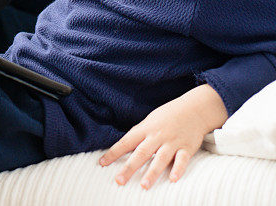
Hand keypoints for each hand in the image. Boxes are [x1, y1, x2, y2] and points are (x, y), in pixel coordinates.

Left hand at [99, 84, 227, 188]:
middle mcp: (157, 136)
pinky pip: (182, 160)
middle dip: (129, 168)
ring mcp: (172, 142)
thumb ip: (139, 135)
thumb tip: (124, 147)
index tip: (102, 163)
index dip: (113, 153)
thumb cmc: (167, 116)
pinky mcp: (187, 147)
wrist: (194, 109)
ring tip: (144, 186)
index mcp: (145, 129)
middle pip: (141, 153)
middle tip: (119, 180)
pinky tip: (172, 179)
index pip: (126, 142)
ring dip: (152, 173)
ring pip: (161, 159)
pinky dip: (178, 169)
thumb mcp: (149, 121)